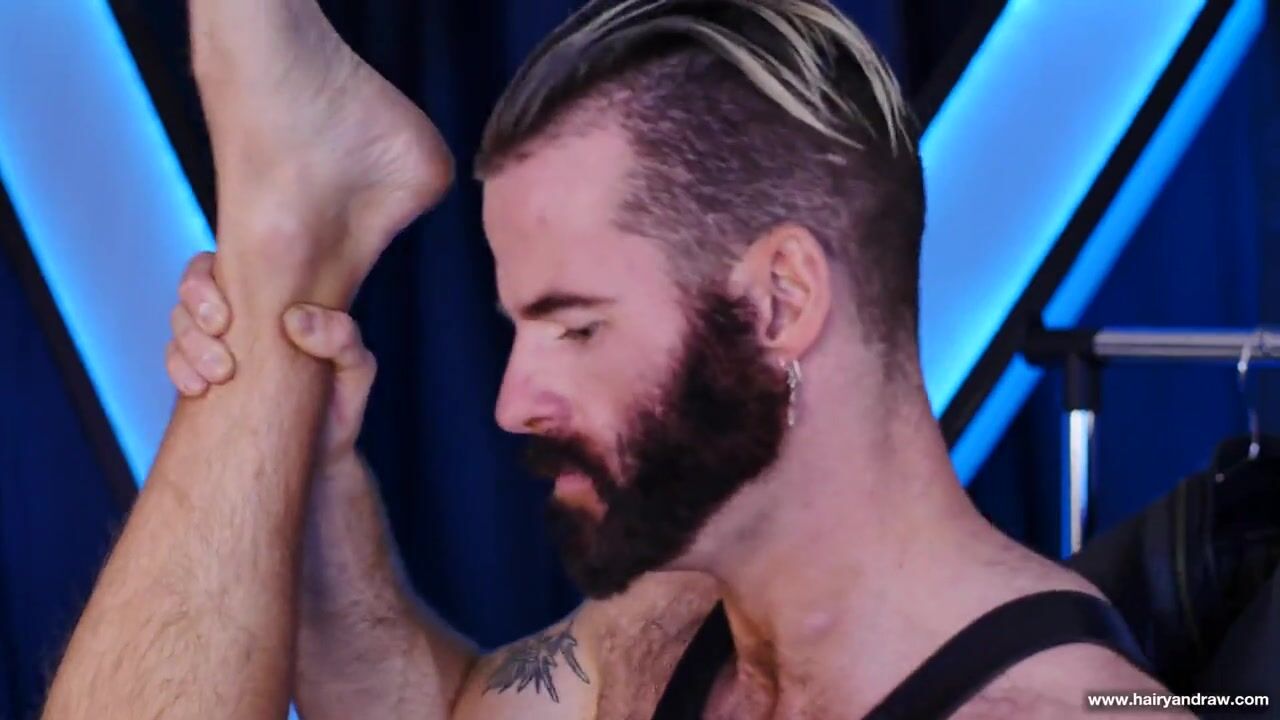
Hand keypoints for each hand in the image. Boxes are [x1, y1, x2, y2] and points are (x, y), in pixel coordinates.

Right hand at [167, 252, 375, 464]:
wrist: (316, 462)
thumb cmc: (338, 408)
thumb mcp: (355, 371)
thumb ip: (343, 339)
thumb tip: (297, 320)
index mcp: (277, 300)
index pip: (229, 265)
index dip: (208, 279)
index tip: (224, 316)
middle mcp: (243, 318)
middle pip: (192, 291)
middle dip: (193, 310)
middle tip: (220, 338)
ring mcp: (218, 348)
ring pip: (179, 324)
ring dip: (187, 345)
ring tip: (216, 377)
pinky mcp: (201, 379)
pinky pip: (174, 362)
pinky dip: (177, 370)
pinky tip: (197, 390)